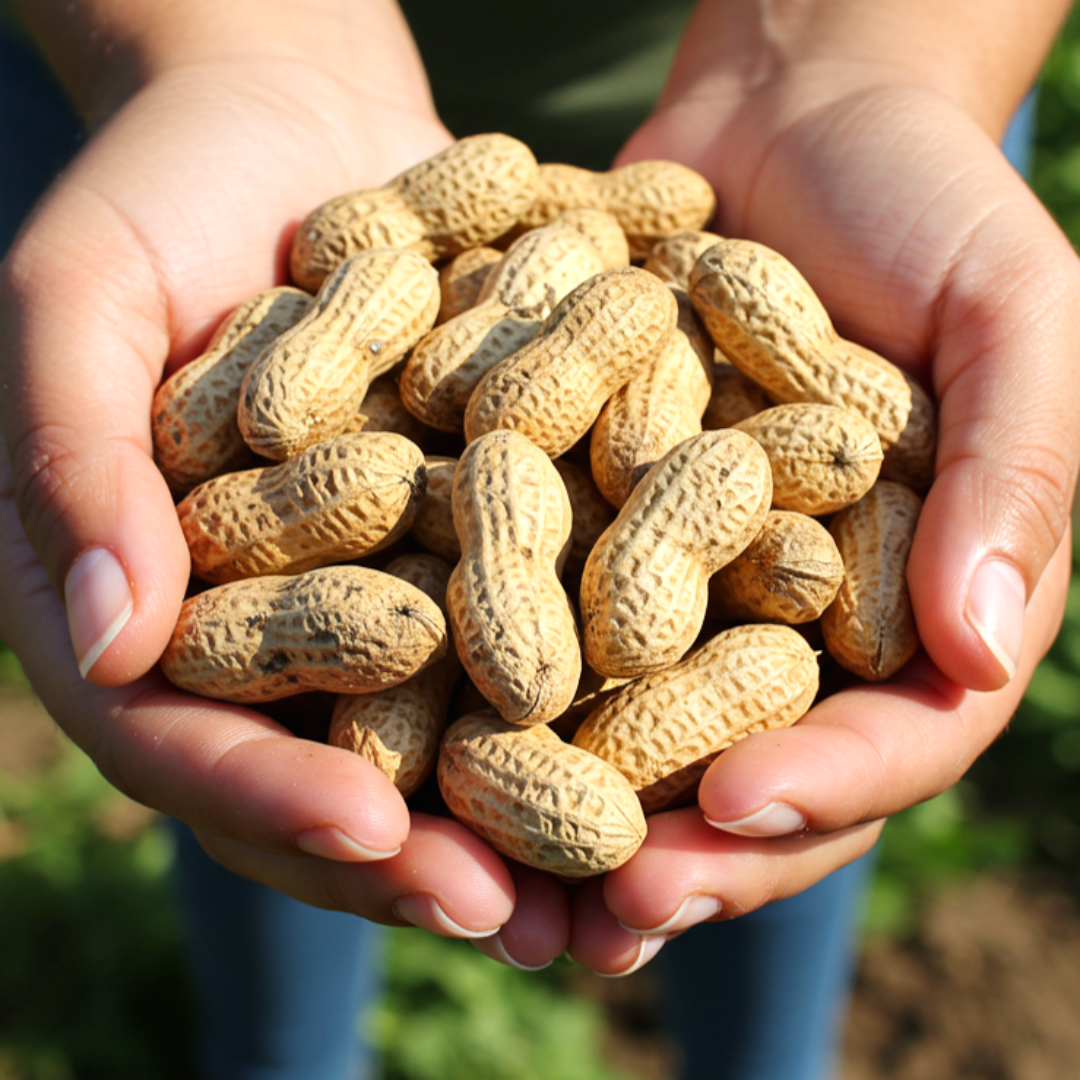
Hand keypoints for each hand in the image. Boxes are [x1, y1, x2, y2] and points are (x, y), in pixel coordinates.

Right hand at [0, 24, 571, 956]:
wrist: (288, 115)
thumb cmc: (156, 189)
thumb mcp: (83, 304)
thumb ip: (73, 462)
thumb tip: (107, 640)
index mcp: (141, 601)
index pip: (185, 740)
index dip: (275, 795)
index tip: (379, 836)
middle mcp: (254, 622)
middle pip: (327, 766)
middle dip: (424, 849)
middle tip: (531, 916)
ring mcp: (360, 586)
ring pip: (436, 727)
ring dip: (523, 810)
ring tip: (621, 878)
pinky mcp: (453, 535)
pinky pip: (514, 623)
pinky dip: (582, 681)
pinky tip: (668, 729)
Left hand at [563, 29, 1079, 972]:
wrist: (790, 114)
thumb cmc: (925, 201)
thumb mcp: (1008, 314)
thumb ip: (1015, 474)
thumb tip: (980, 649)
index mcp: (916, 599)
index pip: (895, 738)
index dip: (822, 791)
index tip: (728, 814)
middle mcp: (800, 614)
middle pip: (752, 764)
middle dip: (682, 842)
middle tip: (599, 909)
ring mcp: (694, 576)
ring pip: (634, 721)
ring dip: (570, 801)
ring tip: (494, 868)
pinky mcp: (598, 516)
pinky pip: (547, 610)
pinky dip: (493, 669)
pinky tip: (426, 727)